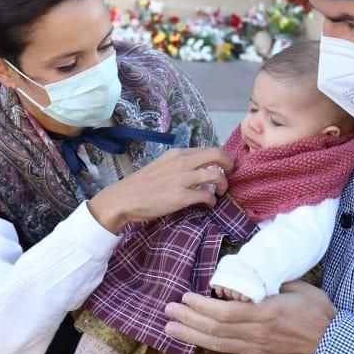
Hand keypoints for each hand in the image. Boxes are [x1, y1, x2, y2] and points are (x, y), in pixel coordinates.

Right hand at [88, 147, 232, 233]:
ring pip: (216, 175)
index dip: (220, 157)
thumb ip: (178, 165)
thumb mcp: (161, 166)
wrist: (123, 199)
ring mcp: (182, 179)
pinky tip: (208, 204)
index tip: (223, 166)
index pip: (207, 149)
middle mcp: (182, 162)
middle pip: (217, 155)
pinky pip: (206, 195)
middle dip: (229, 164)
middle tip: (230, 174)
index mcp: (177, 154)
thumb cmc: (140, 185)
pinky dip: (212, 200)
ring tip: (221, 192)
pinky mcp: (181, 197)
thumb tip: (196, 170)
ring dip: (223, 184)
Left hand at [163, 280, 336, 353]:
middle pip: (215, 328)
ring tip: (170, 330)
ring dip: (191, 337)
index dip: (200, 306)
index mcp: (265, 313)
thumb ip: (272, 281)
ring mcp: (257, 352)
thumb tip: (250, 272)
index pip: (224, 312)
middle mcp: (257, 334)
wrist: (334, 343)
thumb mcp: (299, 286)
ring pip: (218, 345)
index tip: (185, 297)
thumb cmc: (318, 312)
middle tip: (168, 310)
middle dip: (188, 318)